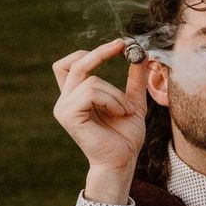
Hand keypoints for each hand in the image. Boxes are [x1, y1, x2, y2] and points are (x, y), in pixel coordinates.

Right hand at [51, 39, 149, 203]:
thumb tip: (141, 55)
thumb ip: (135, 80)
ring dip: (116, 93)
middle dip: (101, 52)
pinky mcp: (68, 115)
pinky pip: (91, 92)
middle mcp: (65, 100)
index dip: (92, 52)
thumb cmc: (125, 137)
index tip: (120, 44)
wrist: (123, 161)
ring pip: (91, 80)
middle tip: (123, 46)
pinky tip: (119, 114)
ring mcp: (64, 107)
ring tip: (125, 111)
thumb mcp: (134, 102)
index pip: (71, 64)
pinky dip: (111, 100)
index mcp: (76, 96)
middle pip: (74, 63)